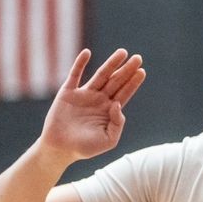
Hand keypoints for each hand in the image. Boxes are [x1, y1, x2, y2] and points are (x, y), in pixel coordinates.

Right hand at [40, 48, 145, 162]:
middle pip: (116, 81)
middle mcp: (99, 99)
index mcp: (109, 110)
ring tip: (123, 52)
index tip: (142, 71)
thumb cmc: (85, 147)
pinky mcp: (67, 92)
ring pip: (100, 75)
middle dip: (127, 70)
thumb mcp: (109, 139)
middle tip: (138, 57)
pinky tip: (87, 52)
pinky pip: (75, 75)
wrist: (60, 149)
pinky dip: (80, 63)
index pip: (125, 93)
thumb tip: (118, 104)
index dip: (133, 82)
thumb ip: (117, 123)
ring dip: (111, 64)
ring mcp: (84, 94)